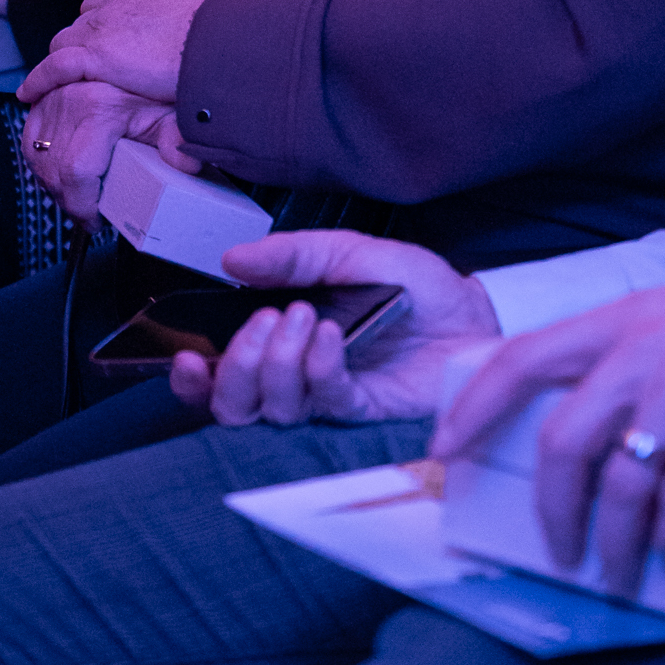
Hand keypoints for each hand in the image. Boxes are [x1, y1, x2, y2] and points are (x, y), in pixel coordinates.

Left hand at [19, 0, 221, 107]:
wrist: (219, 39)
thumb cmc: (217, 20)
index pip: (103, 2)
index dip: (101, 23)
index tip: (105, 39)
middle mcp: (113, 2)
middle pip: (81, 23)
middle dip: (80, 42)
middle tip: (86, 66)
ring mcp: (101, 28)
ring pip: (64, 43)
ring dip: (62, 60)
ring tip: (56, 83)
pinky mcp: (95, 56)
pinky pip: (54, 67)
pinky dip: (38, 79)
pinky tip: (28, 93)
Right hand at [20, 81, 181, 224]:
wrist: (144, 57)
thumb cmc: (155, 89)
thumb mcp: (169, 114)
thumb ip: (177, 140)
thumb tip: (185, 164)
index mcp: (98, 107)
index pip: (76, 171)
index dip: (81, 204)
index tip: (94, 220)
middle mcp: (69, 100)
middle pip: (54, 171)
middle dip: (69, 202)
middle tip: (89, 214)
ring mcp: (52, 98)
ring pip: (37, 159)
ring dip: (53, 184)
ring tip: (78, 196)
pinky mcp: (43, 98)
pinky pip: (29, 141)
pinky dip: (40, 162)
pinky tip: (59, 173)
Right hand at [169, 229, 499, 425]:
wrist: (477, 316)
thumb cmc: (419, 289)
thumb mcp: (352, 252)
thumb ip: (294, 255)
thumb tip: (234, 258)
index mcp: (286, 339)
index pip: (221, 372)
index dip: (195, 378)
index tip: (187, 357)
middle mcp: (299, 376)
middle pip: (236, 401)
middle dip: (238, 363)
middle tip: (266, 321)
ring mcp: (329, 397)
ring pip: (272, 407)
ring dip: (276, 363)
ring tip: (301, 318)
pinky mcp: (364, 412)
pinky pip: (325, 400)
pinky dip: (319, 368)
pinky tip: (330, 337)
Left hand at [431, 228, 664, 595]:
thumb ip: (626, 354)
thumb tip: (588, 420)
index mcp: (616, 322)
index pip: (519, 358)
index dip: (473, 405)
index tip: (444, 446)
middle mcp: (640, 350)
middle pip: (562, 442)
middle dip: (551, 510)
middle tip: (559, 552)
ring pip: (623, 480)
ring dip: (616, 542)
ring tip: (620, 574)